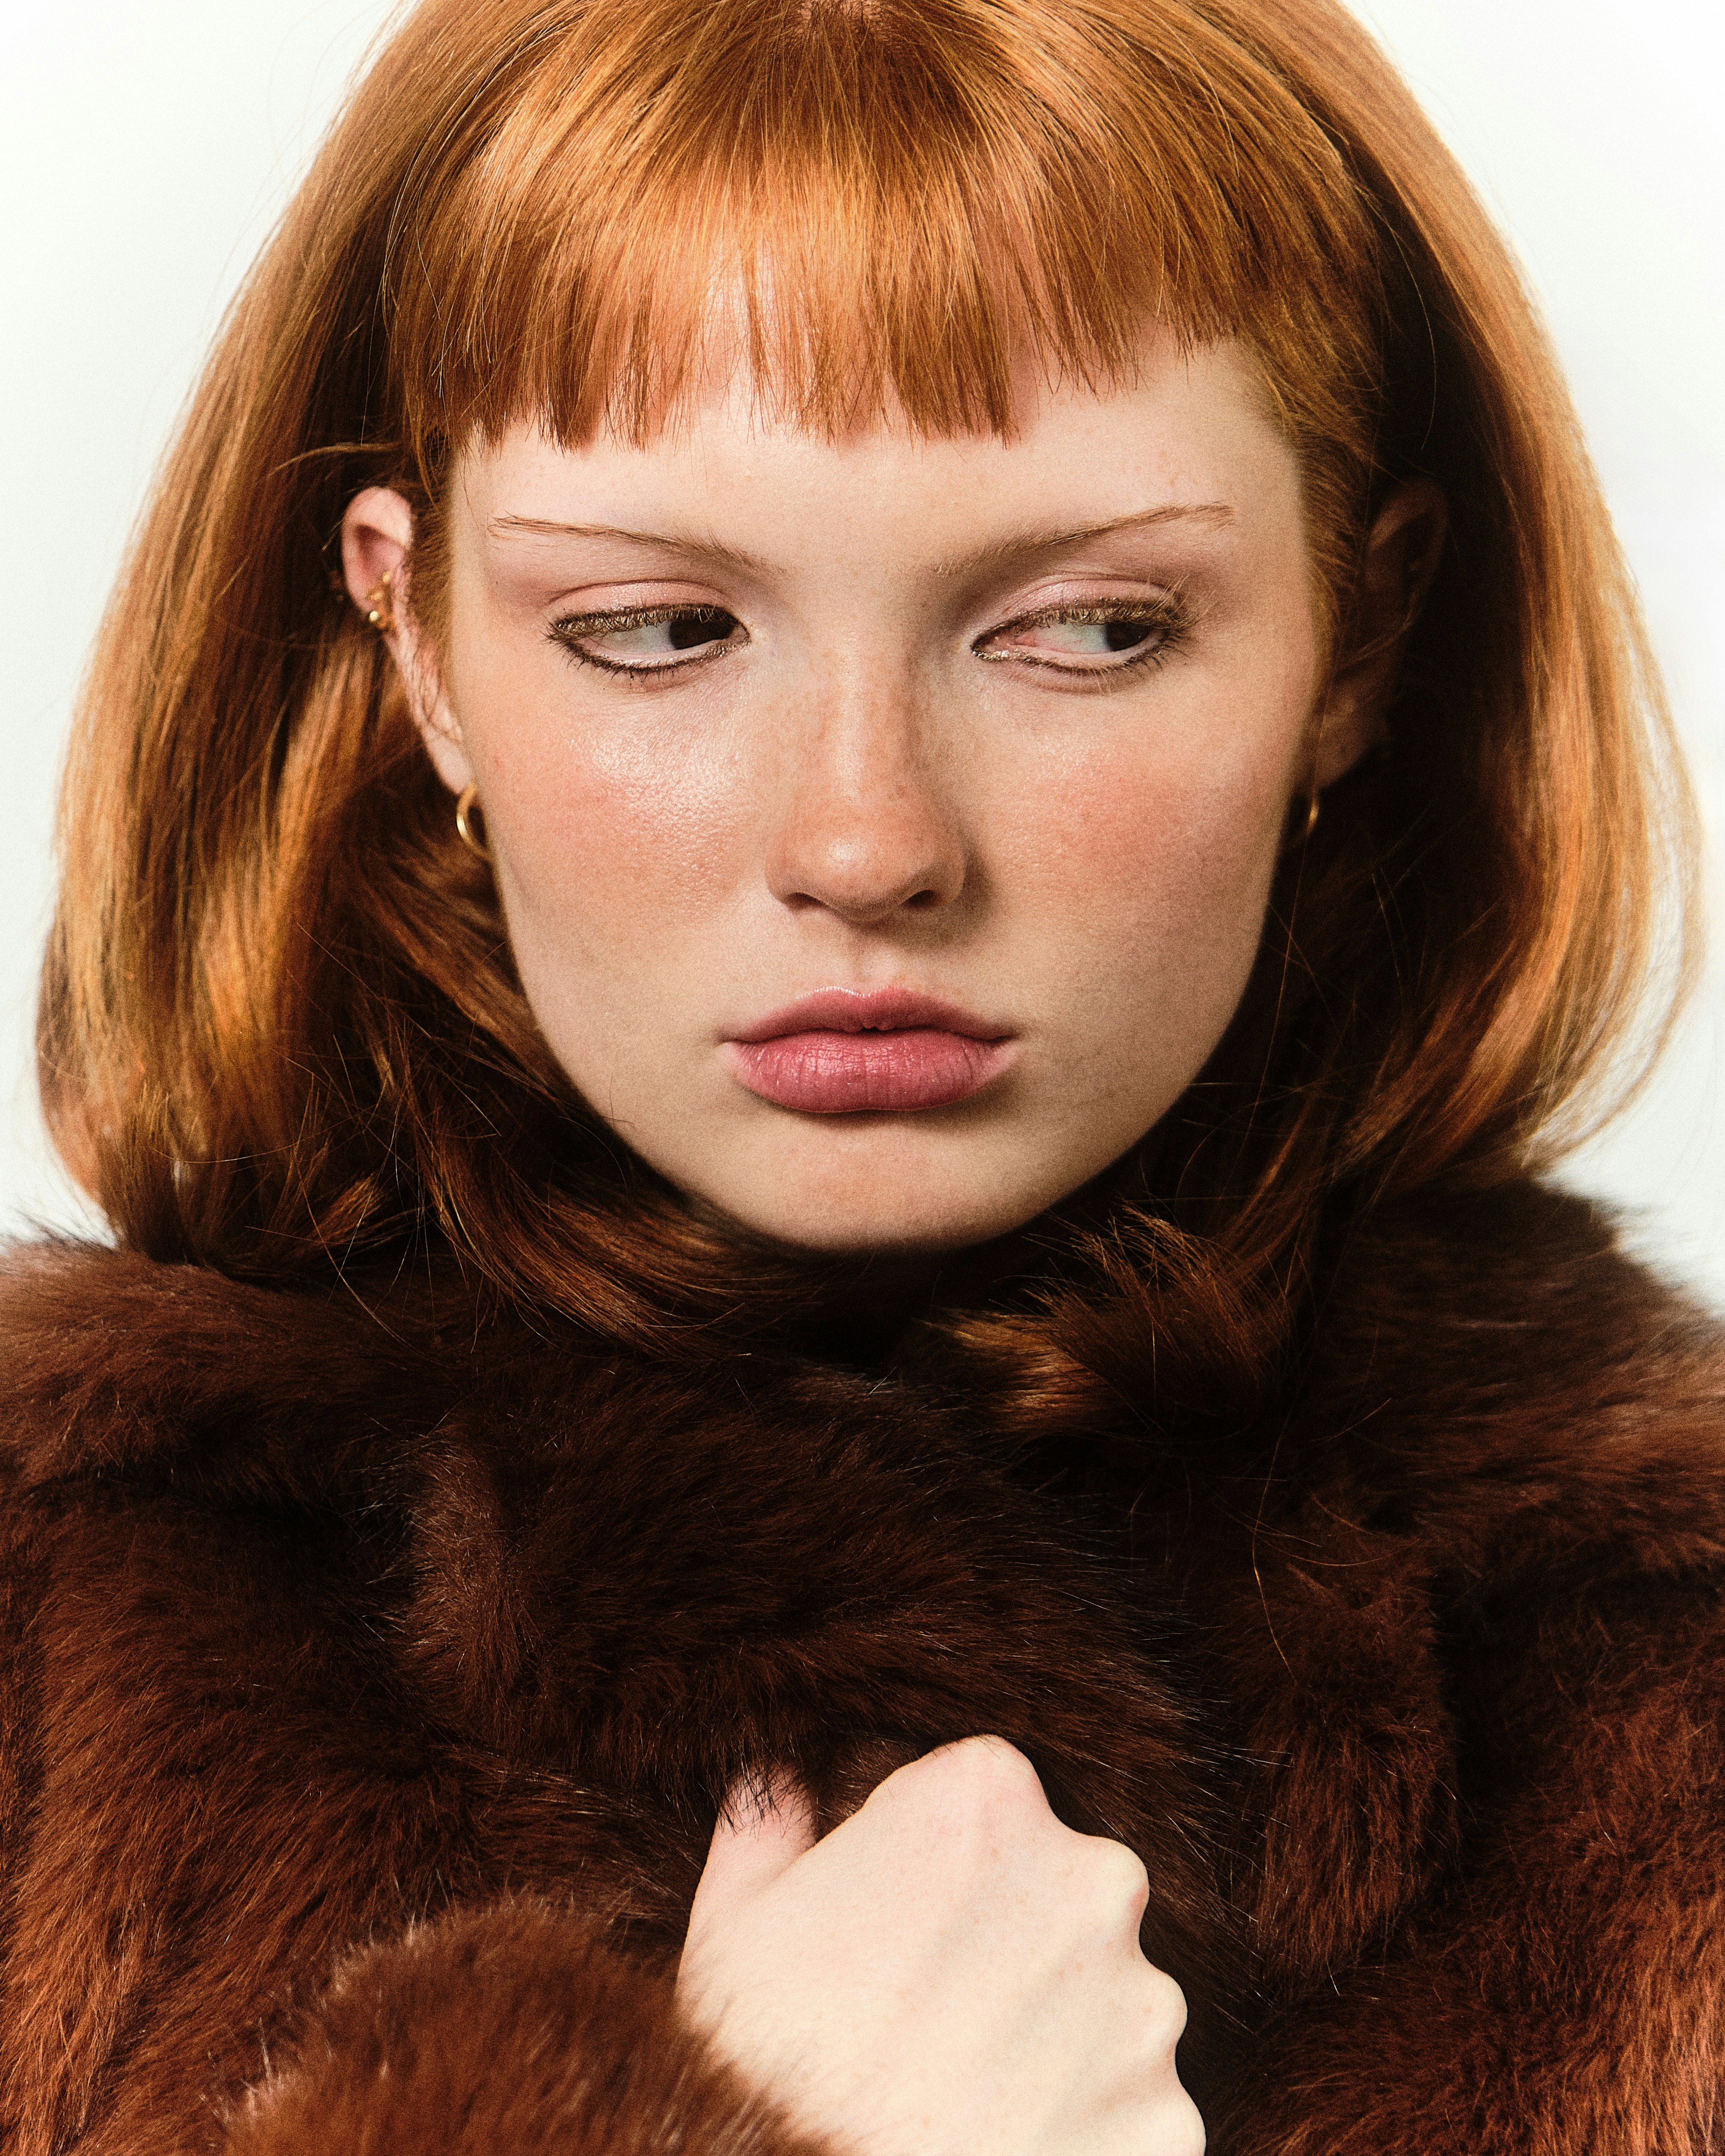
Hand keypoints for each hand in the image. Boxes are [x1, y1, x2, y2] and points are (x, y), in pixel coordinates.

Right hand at [677, 1735, 1203, 2155]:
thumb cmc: (764, 2065)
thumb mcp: (734, 1918)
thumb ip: (771, 1822)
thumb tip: (779, 1782)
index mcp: (985, 1798)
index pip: (984, 1800)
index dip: (934, 1865)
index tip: (895, 1925)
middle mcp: (1089, 1877)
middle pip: (1058, 1890)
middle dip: (1009, 1942)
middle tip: (929, 2016)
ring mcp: (1142, 2002)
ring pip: (1104, 2001)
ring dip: (1052, 2038)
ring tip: (962, 2092)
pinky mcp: (1168, 2117)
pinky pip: (1134, 2110)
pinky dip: (1085, 2129)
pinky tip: (1008, 2145)